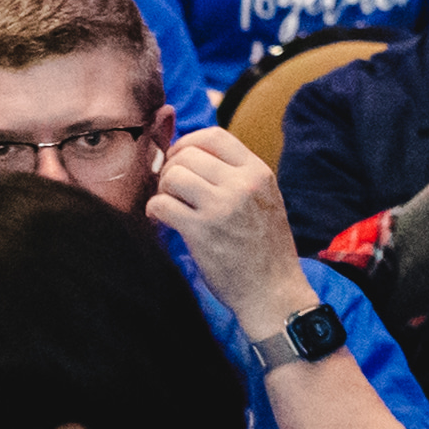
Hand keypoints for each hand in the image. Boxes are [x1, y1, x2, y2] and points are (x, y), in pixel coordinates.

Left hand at [146, 126, 308, 323]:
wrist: (273, 292)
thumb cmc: (266, 250)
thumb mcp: (265, 201)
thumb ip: (238, 177)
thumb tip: (194, 156)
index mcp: (259, 173)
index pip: (214, 136)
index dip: (188, 143)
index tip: (180, 159)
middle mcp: (242, 185)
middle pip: (187, 155)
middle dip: (171, 170)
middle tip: (171, 190)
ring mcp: (221, 207)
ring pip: (172, 176)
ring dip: (162, 190)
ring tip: (169, 206)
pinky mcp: (201, 231)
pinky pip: (161, 204)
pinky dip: (154, 211)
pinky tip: (163, 221)